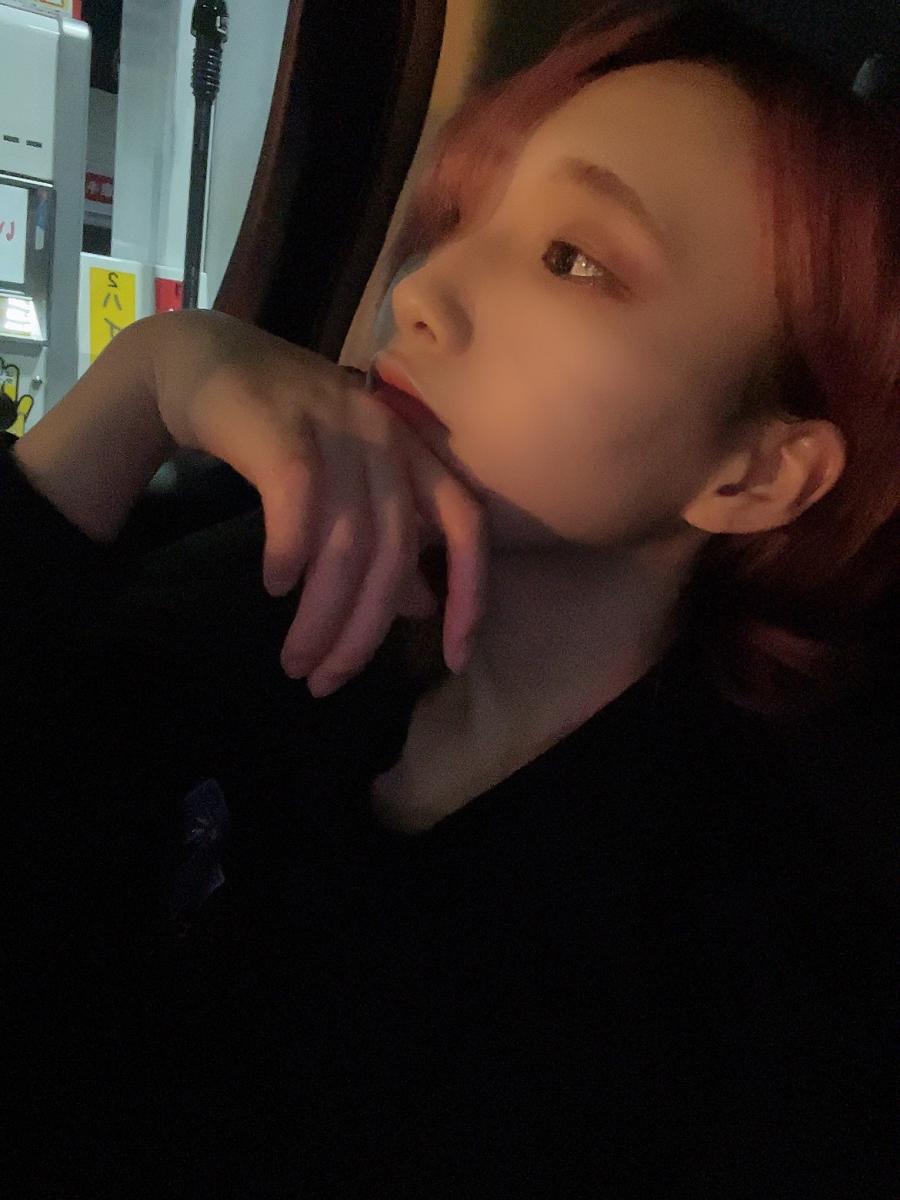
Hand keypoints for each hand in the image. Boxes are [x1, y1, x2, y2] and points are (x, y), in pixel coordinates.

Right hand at [150, 310, 485, 694]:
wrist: (203, 359)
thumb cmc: (284, 430)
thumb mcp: (346, 484)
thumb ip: (386, 540)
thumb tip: (422, 607)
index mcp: (412, 450)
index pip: (464, 524)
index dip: (469, 593)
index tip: (456, 659)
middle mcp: (384, 435)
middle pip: (393, 552)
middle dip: (364, 631)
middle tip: (327, 680)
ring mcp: (334, 425)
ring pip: (345, 541)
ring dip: (321, 613)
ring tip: (296, 659)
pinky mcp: (281, 426)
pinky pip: (297, 502)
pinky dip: (290, 552)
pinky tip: (274, 586)